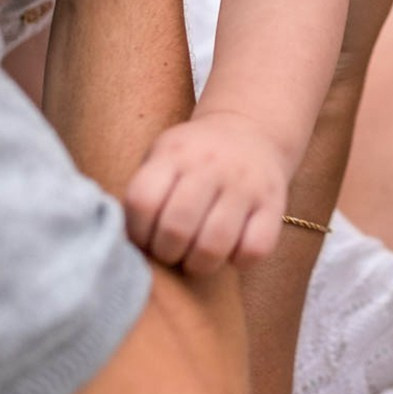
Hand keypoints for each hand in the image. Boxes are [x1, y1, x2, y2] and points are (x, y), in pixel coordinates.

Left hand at [123, 112, 291, 273]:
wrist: (250, 129)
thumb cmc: (192, 159)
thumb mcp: (161, 157)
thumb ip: (143, 193)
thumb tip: (118, 246)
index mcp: (175, 152)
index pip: (142, 201)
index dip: (137, 233)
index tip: (143, 240)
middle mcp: (211, 164)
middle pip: (176, 228)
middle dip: (167, 254)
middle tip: (170, 253)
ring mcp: (246, 184)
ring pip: (215, 245)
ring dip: (199, 264)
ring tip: (195, 259)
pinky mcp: (274, 202)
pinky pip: (254, 249)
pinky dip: (238, 261)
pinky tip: (230, 251)